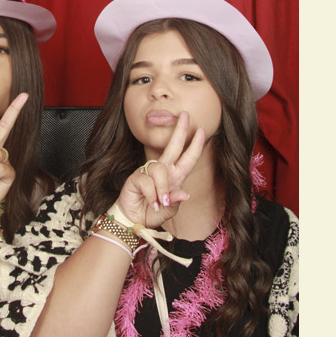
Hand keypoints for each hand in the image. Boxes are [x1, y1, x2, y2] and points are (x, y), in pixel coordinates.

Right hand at [115, 111, 205, 228]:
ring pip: (160, 170)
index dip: (195, 145)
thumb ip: (176, 202)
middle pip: (173, 147)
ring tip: (161, 203)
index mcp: (174, 177)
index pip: (187, 158)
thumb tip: (185, 193)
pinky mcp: (136, 177)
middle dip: (180, 131)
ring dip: (162, 189)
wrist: (133, 221)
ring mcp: (148, 172)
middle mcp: (163, 171)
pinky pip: (148, 182)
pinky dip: (152, 195)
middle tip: (186, 115)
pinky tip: (152, 203)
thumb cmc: (151, 213)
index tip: (202, 130)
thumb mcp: (169, 211)